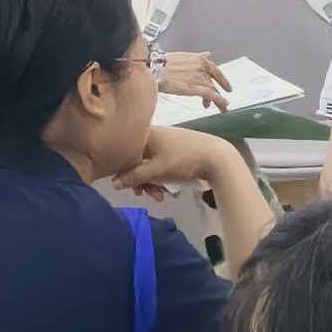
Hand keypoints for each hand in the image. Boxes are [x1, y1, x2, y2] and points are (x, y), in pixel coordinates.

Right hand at [117, 122, 235, 193]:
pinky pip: (164, 164)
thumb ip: (133, 177)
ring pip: (152, 164)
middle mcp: (156, 135)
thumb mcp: (156, 171)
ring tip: (162, 197)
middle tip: (147, 196)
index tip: (129, 187)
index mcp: (147, 134)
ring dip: (154, 182)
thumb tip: (114, 183)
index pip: (126, 152)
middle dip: (142, 181)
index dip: (124, 171)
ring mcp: (168, 142)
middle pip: (139, 160)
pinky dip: (164, 177)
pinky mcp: (179, 150)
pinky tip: (170, 190)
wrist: (218, 157)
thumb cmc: (183, 160)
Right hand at [161, 50, 229, 103]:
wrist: (152, 69)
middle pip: (216, 80)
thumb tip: (207, 54)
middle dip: (221, 89)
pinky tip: (223, 106)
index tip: (226, 85)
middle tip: (225, 97)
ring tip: (220, 107)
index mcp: (199, 59)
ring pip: (214, 89)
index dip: (222, 79)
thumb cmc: (162, 64)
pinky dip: (219, 101)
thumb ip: (197, 58)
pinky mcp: (194, 88)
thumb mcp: (183, 56)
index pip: (215, 69)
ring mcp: (198, 77)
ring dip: (218, 100)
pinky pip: (211, 95)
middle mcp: (201, 67)